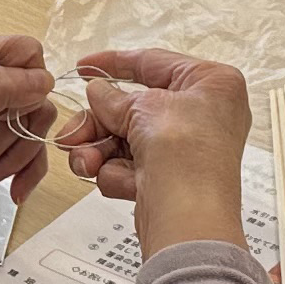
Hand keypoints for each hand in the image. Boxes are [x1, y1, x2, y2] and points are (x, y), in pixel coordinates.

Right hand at [57, 48, 251, 255]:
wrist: (190, 221)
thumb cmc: (187, 158)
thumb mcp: (143, 109)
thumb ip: (113, 97)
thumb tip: (98, 92)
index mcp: (211, 84)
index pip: (154, 63)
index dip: (114, 63)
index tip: (84, 67)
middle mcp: (203, 115)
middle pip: (133, 108)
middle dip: (97, 123)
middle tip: (72, 132)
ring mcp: (185, 149)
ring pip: (126, 140)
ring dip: (99, 151)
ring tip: (84, 162)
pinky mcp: (170, 178)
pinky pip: (131, 166)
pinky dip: (118, 174)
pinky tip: (120, 183)